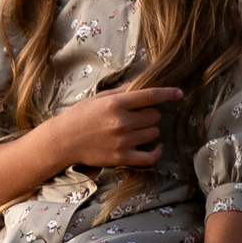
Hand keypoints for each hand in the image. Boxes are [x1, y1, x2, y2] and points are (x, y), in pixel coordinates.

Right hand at [45, 87, 182, 169]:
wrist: (62, 141)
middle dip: (150, 115)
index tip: (179, 93)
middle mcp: (121, 122)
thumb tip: (144, 84)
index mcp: (116, 104)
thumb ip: (123, 92)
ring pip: (154, 133)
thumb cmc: (80, 116)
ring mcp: (123, 142)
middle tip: (138, 117)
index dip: (168, 93)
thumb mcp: (99, 98)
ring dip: (149, 131)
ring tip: (136, 130)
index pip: (150, 96)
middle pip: (155, 116)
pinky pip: (150, 157)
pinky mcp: (122, 158)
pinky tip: (156, 147)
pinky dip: (157, 152)